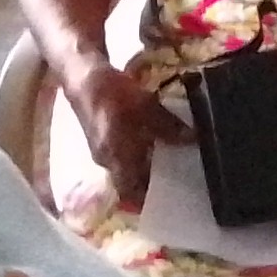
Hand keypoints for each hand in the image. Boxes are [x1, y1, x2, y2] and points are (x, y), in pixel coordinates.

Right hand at [55, 60, 190, 210]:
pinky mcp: (101, 138)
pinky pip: (122, 154)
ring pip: (126, 167)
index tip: (170, 198)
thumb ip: (168, 127)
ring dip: (144, 167)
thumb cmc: (114, 95)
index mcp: (117, 159)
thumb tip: (193, 140)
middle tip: (177, 178)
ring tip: (170, 161)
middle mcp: (107, 161)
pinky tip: (153, 143)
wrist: (83, 76)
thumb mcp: (146, 108)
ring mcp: (102, 150)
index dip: (148, 200)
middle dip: (151, 182)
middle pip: (130, 182)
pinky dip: (137, 154)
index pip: (131, 193)